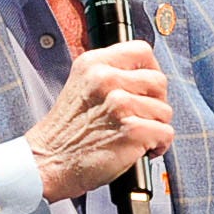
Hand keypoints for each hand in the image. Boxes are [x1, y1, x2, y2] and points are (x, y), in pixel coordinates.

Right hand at [27, 42, 172, 201]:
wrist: (47, 162)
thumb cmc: (65, 132)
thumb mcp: (80, 85)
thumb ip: (109, 74)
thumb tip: (143, 76)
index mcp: (94, 64)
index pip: (142, 51)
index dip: (150, 71)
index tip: (146, 88)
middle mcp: (106, 80)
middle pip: (159, 81)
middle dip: (156, 102)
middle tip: (141, 117)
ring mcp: (119, 105)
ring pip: (165, 110)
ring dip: (155, 127)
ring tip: (135, 136)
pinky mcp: (131, 131)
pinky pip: (166, 133)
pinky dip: (159, 146)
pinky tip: (142, 150)